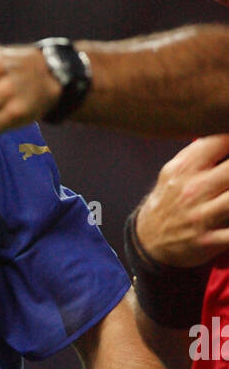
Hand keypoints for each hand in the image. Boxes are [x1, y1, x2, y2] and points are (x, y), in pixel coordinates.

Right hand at [135, 135, 228, 267]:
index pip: (221, 140)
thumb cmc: (169, 199)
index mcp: (186, 168)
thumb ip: (201, 149)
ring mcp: (201, 217)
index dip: (228, 128)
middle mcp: (194, 190)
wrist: (148, 241)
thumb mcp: (175, 169)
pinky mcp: (208, 241)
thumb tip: (223, 126)